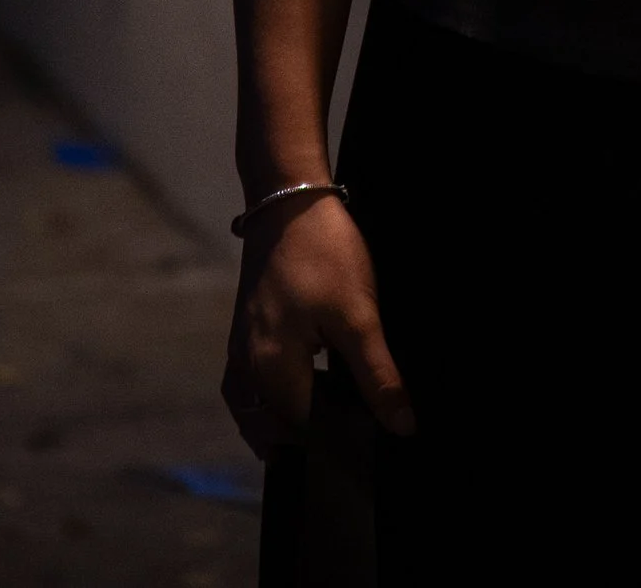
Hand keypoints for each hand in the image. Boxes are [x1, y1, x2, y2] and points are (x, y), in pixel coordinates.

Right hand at [222, 191, 414, 457]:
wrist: (289, 199)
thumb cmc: (324, 253)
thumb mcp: (359, 315)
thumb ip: (378, 376)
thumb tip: (403, 427)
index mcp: (269, 372)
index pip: (302, 435)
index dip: (337, 442)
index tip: (368, 438)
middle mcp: (244, 369)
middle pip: (273, 429)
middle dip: (307, 440)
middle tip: (353, 431)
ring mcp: (238, 350)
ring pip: (253, 412)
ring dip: (281, 426)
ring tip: (322, 428)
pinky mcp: (241, 332)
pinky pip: (246, 388)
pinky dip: (265, 403)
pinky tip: (293, 395)